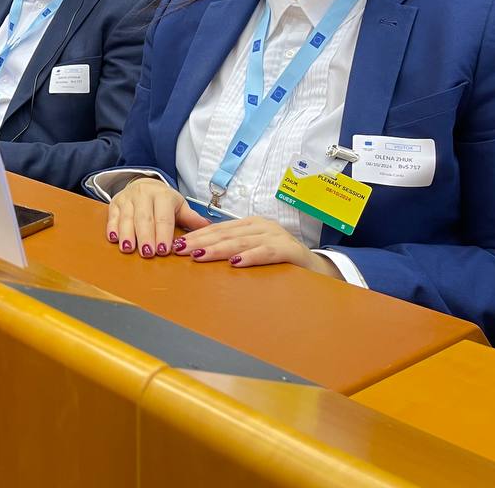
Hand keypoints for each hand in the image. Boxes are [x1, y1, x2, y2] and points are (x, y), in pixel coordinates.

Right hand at [106, 177, 208, 257]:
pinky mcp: (115, 203)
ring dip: (127, 234)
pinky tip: (114, 239)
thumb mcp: (180, 206)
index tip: (164, 250)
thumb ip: (192, 219)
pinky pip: (112, 216)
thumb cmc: (164, 201)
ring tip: (129, 249)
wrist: (143, 184)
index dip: (163, 234)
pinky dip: (112, 227)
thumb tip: (210, 230)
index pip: (163, 217)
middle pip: (144, 218)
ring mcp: (127, 198)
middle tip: (147, 254)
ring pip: (126, 217)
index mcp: (162, 195)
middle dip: (145, 236)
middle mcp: (143, 194)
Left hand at [173, 215, 342, 277]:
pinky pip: (267, 252)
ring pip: (241, 242)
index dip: (196, 236)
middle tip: (180, 250)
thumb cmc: (280, 262)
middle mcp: (261, 226)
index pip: (217, 229)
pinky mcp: (290, 250)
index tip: (177, 244)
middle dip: (200, 242)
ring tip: (200, 255)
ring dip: (219, 249)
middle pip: (225, 234)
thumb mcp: (253, 251)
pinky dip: (250, 257)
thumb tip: (199, 254)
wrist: (318, 270)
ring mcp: (276, 236)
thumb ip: (232, 249)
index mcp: (249, 225)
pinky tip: (236, 263)